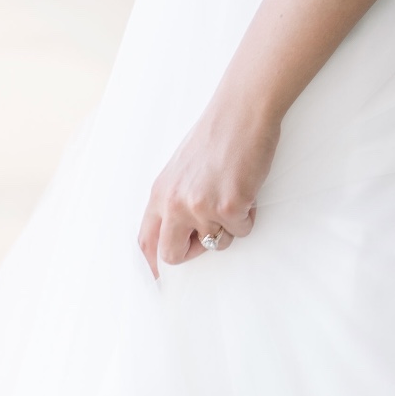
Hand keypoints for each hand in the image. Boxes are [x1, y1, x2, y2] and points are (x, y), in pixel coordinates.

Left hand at [138, 94, 280, 279]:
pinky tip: (246, 187)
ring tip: (233, 192)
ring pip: (216, 244)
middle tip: (211, 231)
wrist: (242, 112)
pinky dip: (249, 215)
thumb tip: (177, 234)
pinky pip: (241, 231)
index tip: (158, 283)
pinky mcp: (229, 205)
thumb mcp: (182, 169)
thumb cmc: (218, 136)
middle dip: (193, 251)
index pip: (145, 240)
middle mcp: (174, 202)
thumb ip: (175, 200)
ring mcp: (201, 205)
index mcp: (160, 192)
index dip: (151, 265)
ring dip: (229, 226)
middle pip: (172, 254)